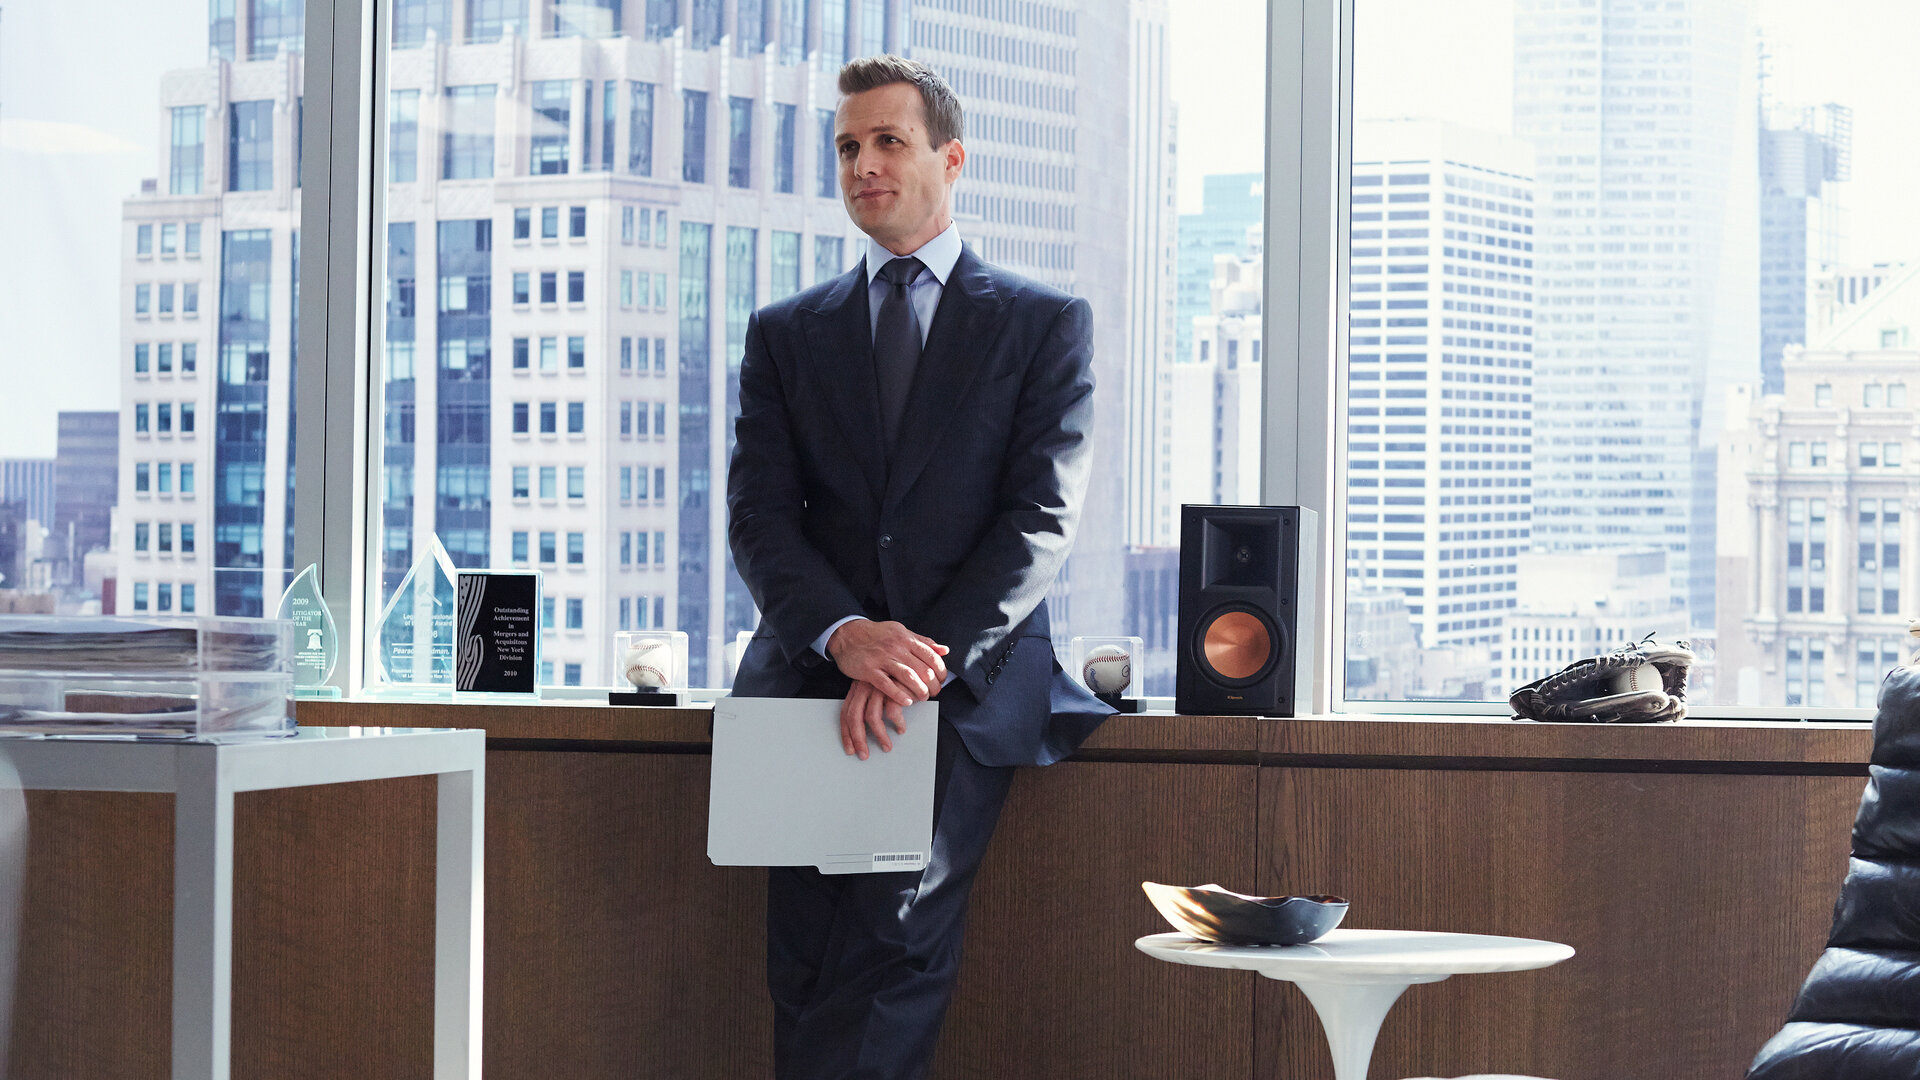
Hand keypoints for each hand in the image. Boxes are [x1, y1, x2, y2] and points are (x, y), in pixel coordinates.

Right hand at [827, 619, 947, 707]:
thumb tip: (945, 650)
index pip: (931, 656)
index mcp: (906, 638)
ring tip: (924, 698)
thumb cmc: (877, 635)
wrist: (848, 634)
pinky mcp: (868, 670)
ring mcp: (882, 658)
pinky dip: (898, 694)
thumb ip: (923, 642)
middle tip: (935, 693)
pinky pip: (886, 684)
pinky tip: (907, 701)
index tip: (942, 681)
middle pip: (922, 669)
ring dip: (920, 690)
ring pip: (908, 676)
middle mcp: (896, 647)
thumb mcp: (902, 633)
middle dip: (933, 685)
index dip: (941, 671)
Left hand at [840, 680, 909, 758]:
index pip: (846, 713)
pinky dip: (897, 724)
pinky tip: (901, 728)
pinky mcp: (894, 688)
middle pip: (854, 717)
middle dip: (858, 739)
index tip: (850, 748)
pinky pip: (892, 712)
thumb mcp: (879, 689)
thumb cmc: (896, 676)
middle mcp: (865, 687)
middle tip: (864, 754)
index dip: (846, 733)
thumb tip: (865, 730)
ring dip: (880, 736)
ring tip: (886, 746)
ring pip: (872, 717)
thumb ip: (872, 704)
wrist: (913, 659)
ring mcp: (878, 687)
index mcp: (857, 688)